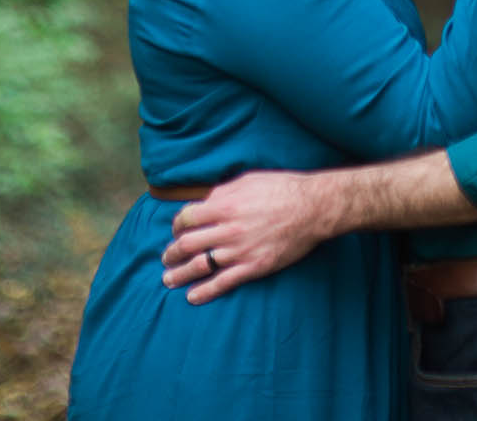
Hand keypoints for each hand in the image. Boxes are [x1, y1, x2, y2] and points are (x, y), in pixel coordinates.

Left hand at [162, 171, 325, 303]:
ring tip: (168, 279)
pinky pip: (222, 283)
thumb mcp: (247, 179)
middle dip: (172, 252)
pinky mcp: (252, 268)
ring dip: (180, 274)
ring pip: (200, 266)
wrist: (311, 208)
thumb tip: (205, 202)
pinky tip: (192, 296)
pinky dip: (204, 291)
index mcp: (224, 204)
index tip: (176, 230)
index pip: (187, 218)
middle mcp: (227, 229)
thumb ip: (223, 191)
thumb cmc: (281, 188)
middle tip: (166, 258)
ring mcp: (239, 250)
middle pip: (188, 243)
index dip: (177, 225)